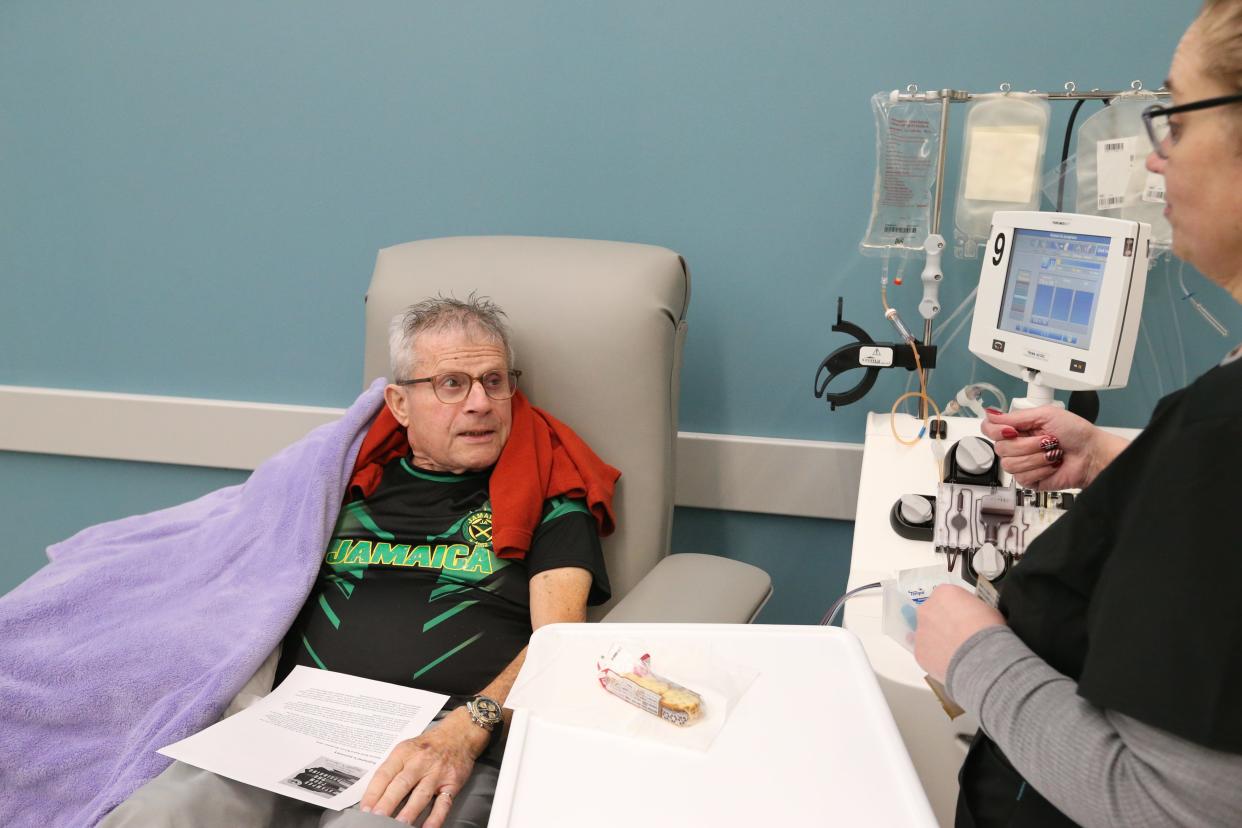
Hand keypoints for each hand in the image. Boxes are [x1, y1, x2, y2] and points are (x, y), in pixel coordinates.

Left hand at [360, 707, 489, 825]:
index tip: (365, 808)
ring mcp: (437, 773)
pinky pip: (443, 803)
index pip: (385, 774)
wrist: (459, 733)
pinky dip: (435, 818)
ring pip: (421, 795)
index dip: (373, 792)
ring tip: (399, 824)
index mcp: (404, 753)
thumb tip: (372, 795)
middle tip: (377, 817)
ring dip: (409, 811)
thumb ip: (391, 769)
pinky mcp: (452, 783)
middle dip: (387, 802)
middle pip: (401, 784)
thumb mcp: (406, 748)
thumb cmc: (429, 744)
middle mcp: (420, 762)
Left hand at [913, 585, 1004, 683]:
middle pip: (933, 614)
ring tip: (956, 652)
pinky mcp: (918, 652)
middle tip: (960, 635)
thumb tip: (970, 617)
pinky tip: (950, 662)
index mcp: (943, 593)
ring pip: (927, 634)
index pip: (947, 597)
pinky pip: (927, 653)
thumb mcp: (986, 608)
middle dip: (943, 623)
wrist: (980, 658)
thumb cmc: (987, 629)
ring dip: (938, 640)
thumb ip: (971, 608)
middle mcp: (926, 609)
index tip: (966, 618)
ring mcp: (920, 631)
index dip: (958, 609)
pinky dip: (936, 657)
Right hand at [980, 406, 1119, 489]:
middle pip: (1000, 448)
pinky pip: (1022, 477)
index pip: (989, 429)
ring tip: (1051, 453)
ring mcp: (1022, 463)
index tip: (1013, 430)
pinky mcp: (1029, 480)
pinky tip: (1051, 465)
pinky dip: (1041, 469)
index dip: (996, 431)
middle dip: (1027, 444)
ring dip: (1036, 457)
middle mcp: (1017, 445)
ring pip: (1009, 464)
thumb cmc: (1076, 432)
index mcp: (1018, 428)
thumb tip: (990, 414)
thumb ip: (1015, 416)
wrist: (1091, 454)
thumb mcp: (1046, 414)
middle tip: (1046, 440)